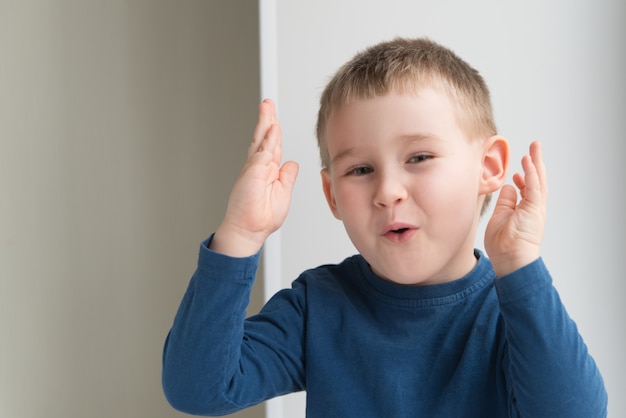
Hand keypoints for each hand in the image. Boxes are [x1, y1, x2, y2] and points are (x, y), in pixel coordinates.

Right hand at [211, 99, 298, 256]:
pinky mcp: (252, 173)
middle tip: (268, 103)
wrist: (249, 230)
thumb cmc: (263, 217)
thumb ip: (287, 177)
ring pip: (261, 141)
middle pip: (265, 138)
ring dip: (265, 122)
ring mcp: (254, 169)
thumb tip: (291, 164)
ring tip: (267, 107)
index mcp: (268, 171)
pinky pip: (262, 153)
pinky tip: (272, 128)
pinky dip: (268, 140)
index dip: (275, 131)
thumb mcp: (283, 193)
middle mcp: (259, 167)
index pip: (273, 146)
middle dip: (267, 119)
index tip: (275, 118)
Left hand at [484, 141, 547, 276]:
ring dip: (536, 163)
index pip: (527, 189)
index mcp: (525, 210)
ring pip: (538, 180)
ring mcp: (535, 208)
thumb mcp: (500, 217)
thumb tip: (508, 186)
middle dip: (535, 163)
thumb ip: (505, 202)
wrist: (510, 259)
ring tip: (534, 148)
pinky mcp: (535, 209)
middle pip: (536, 180)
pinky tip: (528, 161)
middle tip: (534, 148)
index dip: (524, 177)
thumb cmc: (503, 244)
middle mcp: (533, 208)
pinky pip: (534, 187)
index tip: (517, 170)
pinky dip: (531, 173)